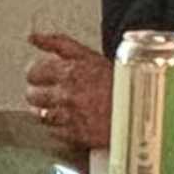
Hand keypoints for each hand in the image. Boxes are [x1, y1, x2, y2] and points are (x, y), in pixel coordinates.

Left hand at [23, 24, 111, 157]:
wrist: (141, 110)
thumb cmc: (119, 81)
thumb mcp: (90, 55)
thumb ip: (58, 44)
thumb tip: (33, 37)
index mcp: (70, 71)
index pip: (33, 72)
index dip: (36, 74)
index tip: (41, 76)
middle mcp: (66, 94)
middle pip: (32, 95)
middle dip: (39, 92)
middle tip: (54, 92)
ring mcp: (69, 116)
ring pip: (40, 115)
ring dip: (47, 110)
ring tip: (63, 107)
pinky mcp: (75, 136)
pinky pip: (53, 132)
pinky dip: (59, 127)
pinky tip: (71, 119)